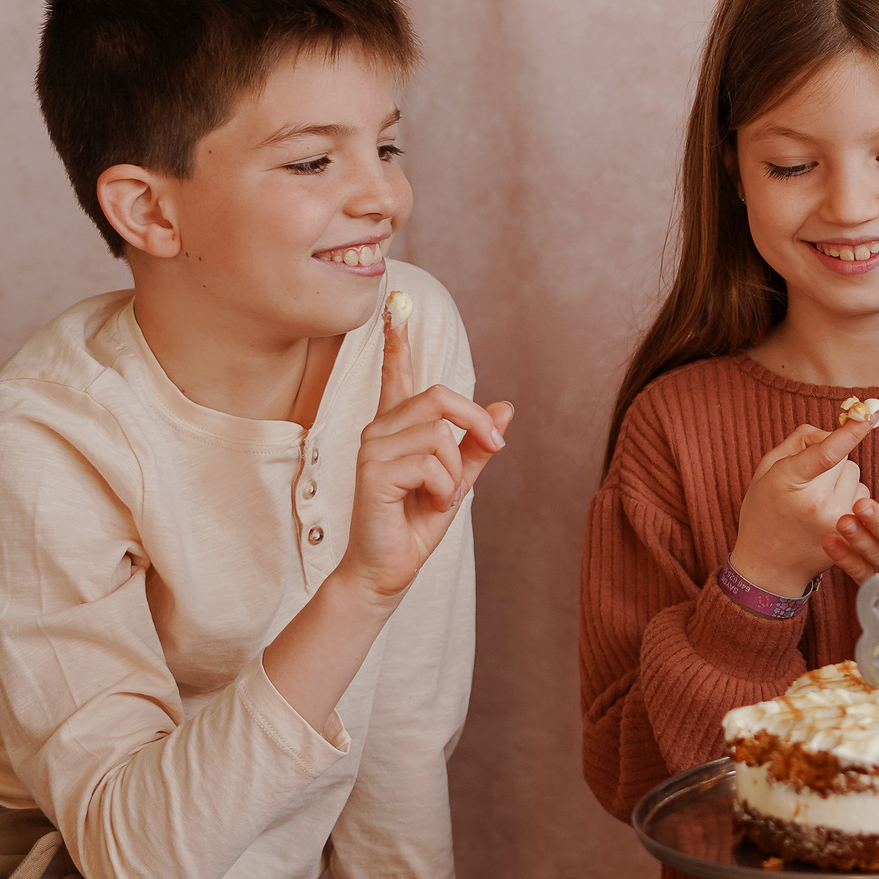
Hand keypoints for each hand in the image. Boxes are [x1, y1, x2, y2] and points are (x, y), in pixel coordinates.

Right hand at [339, 305, 514, 603]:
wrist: (389, 569)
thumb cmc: (416, 524)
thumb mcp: (457, 479)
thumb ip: (477, 445)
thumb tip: (506, 407)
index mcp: (397, 429)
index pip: (396, 378)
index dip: (397, 345)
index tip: (394, 309)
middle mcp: (379, 430)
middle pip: (440, 397)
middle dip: (475, 425)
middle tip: (490, 454)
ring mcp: (372, 448)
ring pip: (440, 435)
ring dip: (455, 473)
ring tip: (438, 496)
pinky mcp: (373, 472)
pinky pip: (432, 462)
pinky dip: (444, 487)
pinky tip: (427, 504)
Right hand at [726, 419, 873, 600]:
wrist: (768, 566)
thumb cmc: (764, 512)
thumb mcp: (766, 471)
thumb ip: (798, 442)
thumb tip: (833, 431)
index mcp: (789, 481)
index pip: (827, 453)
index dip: (850, 432)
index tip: (868, 416)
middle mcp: (816, 503)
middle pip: (845, 459)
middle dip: (832, 461)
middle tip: (809, 482)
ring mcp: (837, 521)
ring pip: (856, 476)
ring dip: (842, 481)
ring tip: (816, 501)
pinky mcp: (852, 535)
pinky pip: (863, 497)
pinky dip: (850, 498)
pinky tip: (829, 513)